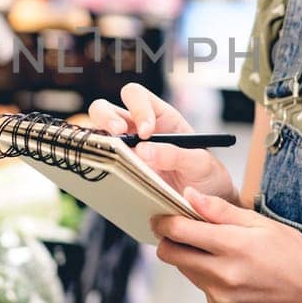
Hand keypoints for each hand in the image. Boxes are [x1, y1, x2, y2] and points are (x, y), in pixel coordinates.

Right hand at [89, 83, 236, 204]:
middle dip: (106, 118)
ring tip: (111, 156)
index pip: (137, 96)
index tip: (146, 133)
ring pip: (96, 134)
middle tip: (118, 136)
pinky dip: (96, 165)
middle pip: (105, 108)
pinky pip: (99, 163)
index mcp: (160, 117)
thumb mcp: (200, 164)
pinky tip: (105, 174)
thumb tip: (143, 150)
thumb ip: (176, 154)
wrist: (205, 206)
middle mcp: (136, 130)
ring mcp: (124, 151)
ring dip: (98, 141)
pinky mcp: (118, 172)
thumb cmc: (206, 176)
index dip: (137, 109)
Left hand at [150, 188, 301, 302]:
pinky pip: (199, 284)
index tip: (161, 214)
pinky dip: (203, 272)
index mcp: (232, 246)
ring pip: (183, 269)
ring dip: (188, 255)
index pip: (180, 231)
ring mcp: (220, 294)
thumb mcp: (260, 222)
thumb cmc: (291, 252)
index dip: (164, 221)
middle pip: (171, 254)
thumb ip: (220, 210)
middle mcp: (222, 274)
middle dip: (169, 239)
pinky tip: (227, 266)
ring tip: (212, 245)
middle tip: (179, 227)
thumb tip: (189, 196)